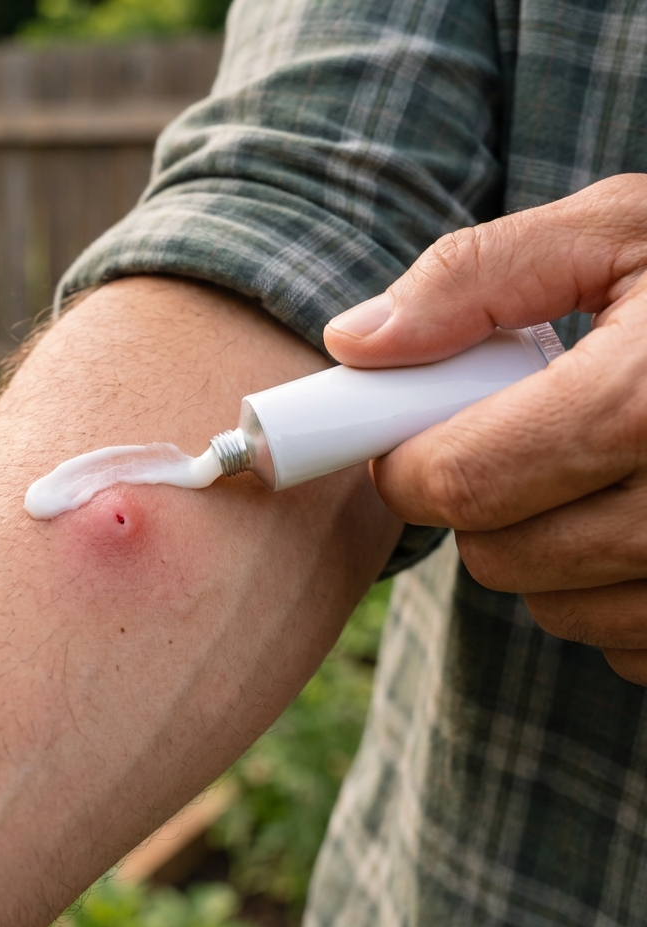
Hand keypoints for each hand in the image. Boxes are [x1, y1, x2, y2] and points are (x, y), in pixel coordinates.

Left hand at [324, 174, 646, 682]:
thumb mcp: (620, 231)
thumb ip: (477, 277)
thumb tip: (354, 343)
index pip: (467, 483)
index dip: (411, 464)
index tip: (409, 439)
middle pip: (501, 557)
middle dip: (480, 503)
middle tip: (520, 440)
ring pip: (559, 610)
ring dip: (546, 549)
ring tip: (601, 468)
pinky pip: (629, 646)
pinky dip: (613, 592)